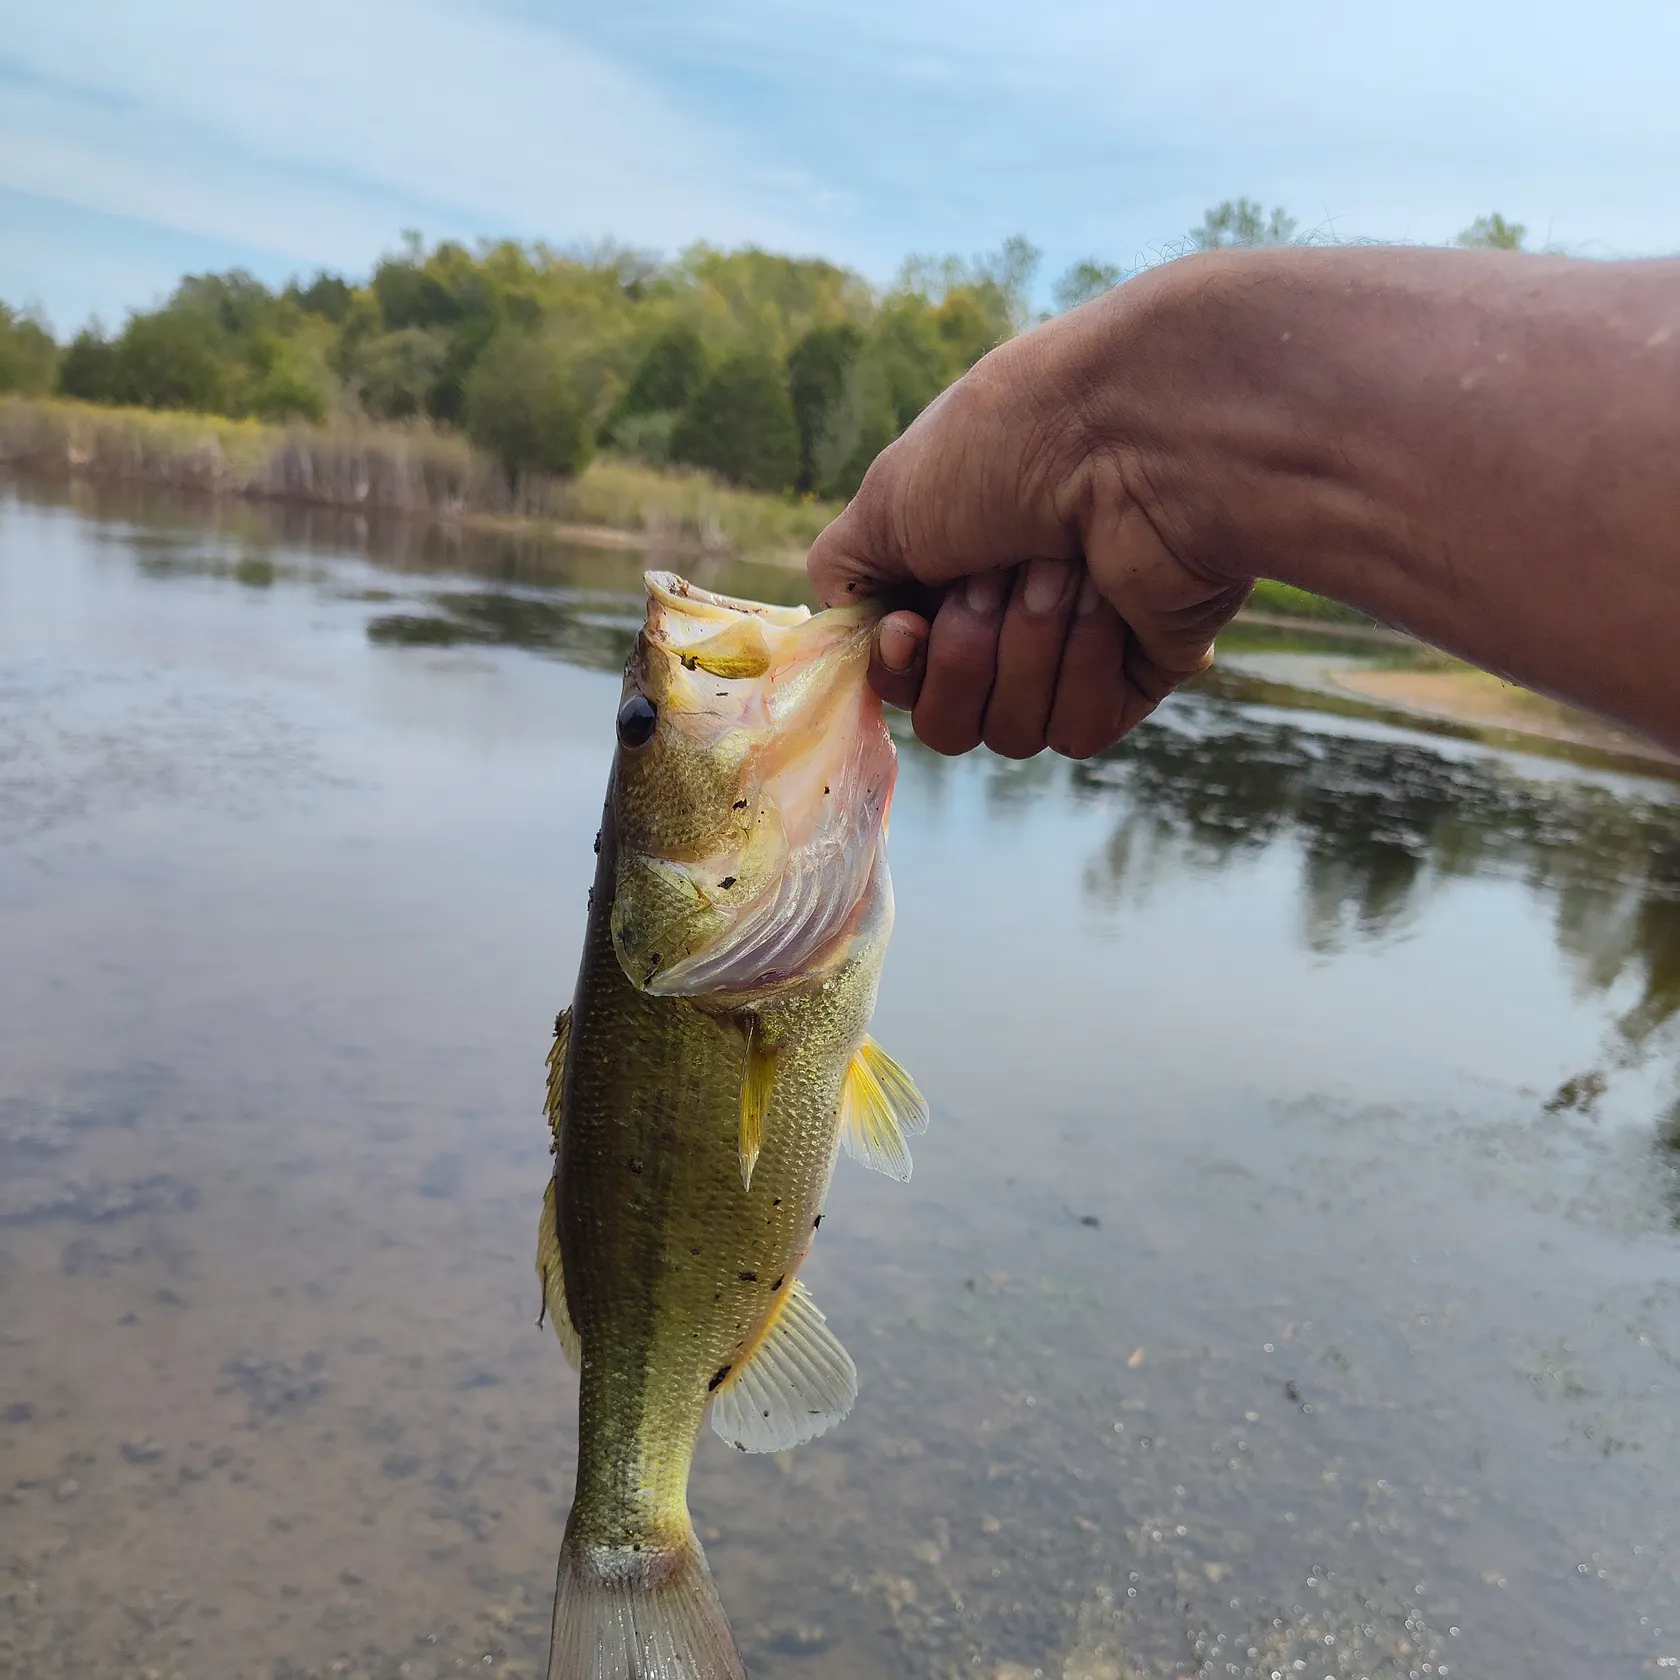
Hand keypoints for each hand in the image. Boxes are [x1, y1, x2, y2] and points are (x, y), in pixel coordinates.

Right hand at [806, 282, 1252, 757]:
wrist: (1136, 437)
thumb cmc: (1007, 450)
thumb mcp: (887, 498)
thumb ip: (846, 572)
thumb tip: (858, 626)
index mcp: (949, 571)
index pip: (902, 680)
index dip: (899, 670)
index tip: (911, 626)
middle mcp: (1008, 612)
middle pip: (950, 725)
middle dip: (964, 657)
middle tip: (997, 576)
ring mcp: (1075, 648)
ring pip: (1015, 732)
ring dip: (1027, 651)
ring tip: (1064, 570)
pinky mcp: (1140, 672)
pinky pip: (1080, 732)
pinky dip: (1085, 670)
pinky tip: (1107, 603)